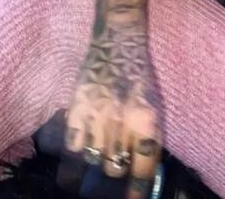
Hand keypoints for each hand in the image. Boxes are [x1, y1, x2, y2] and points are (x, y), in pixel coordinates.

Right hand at [61, 28, 163, 198]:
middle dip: (115, 174)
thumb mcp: (153, 103)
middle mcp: (122, 121)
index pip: (143, 167)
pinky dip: (73, 162)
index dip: (137, 191)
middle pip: (115, 169)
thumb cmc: (140, 74)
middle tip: (112, 173)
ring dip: (95, 168)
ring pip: (93, 163)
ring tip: (96, 166)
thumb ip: (146, 135)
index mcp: (147, 119)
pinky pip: (71, 150)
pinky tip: (76, 163)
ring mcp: (97, 117)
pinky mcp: (77, 111)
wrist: (119, 41)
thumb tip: (140, 171)